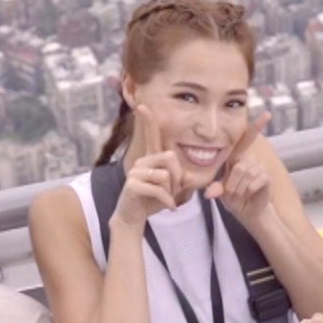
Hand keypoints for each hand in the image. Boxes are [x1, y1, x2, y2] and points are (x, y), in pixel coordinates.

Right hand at [114, 105, 190, 231]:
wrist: (133, 217)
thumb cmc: (152, 201)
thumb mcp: (171, 189)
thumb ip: (181, 180)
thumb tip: (190, 177)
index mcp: (150, 159)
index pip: (150, 137)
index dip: (147, 121)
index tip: (142, 105)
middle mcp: (141, 162)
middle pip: (170, 157)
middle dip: (178, 177)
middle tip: (174, 192)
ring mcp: (135, 172)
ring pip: (165, 175)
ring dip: (172, 191)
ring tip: (168, 199)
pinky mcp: (132, 185)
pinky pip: (158, 189)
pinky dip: (167, 201)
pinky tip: (169, 208)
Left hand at [203, 111, 273, 226]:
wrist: (247, 211)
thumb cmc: (233, 197)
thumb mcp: (221, 192)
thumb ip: (215, 188)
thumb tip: (209, 194)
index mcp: (237, 158)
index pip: (246, 139)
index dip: (257, 126)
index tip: (268, 114)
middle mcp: (249, 160)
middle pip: (238, 166)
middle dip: (232, 184)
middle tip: (232, 194)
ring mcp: (259, 167)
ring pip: (246, 174)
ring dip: (240, 189)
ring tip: (240, 195)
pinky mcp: (266, 177)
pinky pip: (255, 181)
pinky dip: (248, 191)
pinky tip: (250, 194)